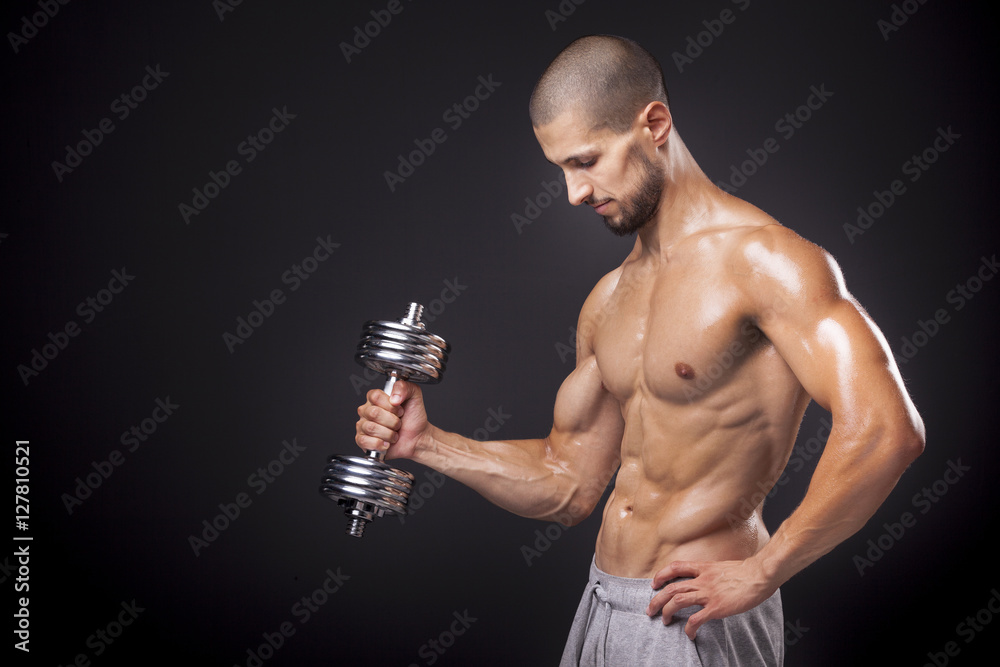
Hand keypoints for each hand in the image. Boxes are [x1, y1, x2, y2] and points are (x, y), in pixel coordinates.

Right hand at [355, 380, 429, 459]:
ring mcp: (363, 426)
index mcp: (375, 398)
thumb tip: (394, 397)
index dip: (390, 406)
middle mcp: (367, 411)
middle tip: (398, 423)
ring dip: (388, 434)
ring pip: (371, 428)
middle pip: (373, 413)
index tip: (400, 410)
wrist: (417, 438)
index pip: (375, 396)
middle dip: (392, 421)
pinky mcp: (362, 441)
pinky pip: (364, 441)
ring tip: (394, 434)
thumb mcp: (414, 396)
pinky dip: (379, 444)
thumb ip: (404, 387)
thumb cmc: (413, 418)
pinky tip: (386, 443)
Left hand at [645, 558, 775, 639]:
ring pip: (678, 601)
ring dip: (667, 612)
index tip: (654, 583)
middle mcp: (702, 580)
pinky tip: (689, 634)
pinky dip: (689, 628)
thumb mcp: (721, 566)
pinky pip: (696, 619)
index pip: (675, 567)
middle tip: (650, 610)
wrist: (760, 575)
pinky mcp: (716, 607)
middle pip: (671, 587)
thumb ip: (709, 573)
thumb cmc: (745, 571)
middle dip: (657, 600)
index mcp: (703, 568)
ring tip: (664, 621)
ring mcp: (708, 593)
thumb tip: (704, 579)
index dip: (661, 575)